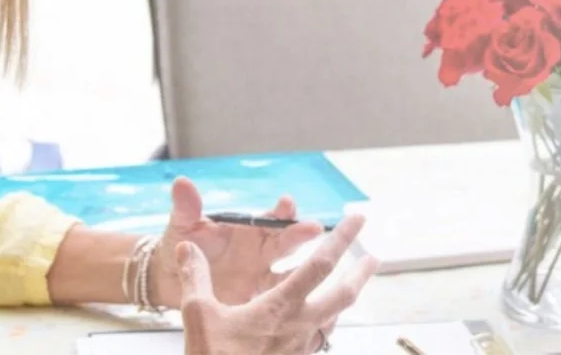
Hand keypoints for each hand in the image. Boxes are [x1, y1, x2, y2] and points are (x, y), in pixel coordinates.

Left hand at [148, 177, 325, 306]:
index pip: (270, 218)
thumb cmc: (180, 247)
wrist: (170, 282)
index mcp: (248, 230)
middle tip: (314, 228)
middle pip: (287, 242)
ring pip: (290, 273)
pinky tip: (303, 302)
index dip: (280, 211)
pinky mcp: (258, 305)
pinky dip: (291, 302)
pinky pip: (279, 304)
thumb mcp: (182, 227)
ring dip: (304, 269)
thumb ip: (186, 208)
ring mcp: (262, 278)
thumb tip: (182, 183)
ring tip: (318, 265)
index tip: (288, 203)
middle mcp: (261, 252)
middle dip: (300, 234)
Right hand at [177, 214, 377, 354]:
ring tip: (349, 287)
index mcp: (281, 307)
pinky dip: (324, 324)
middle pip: (343, 295)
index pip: (320, 264)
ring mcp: (300, 348)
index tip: (357, 219)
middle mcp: (300, 326)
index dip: (341, 237)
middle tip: (373, 258)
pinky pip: (318, 339)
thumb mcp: (198, 315)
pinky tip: (317, 323)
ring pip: (333, 320)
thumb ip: (195, 277)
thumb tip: (187, 247)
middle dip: (360, 273)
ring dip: (343, 299)